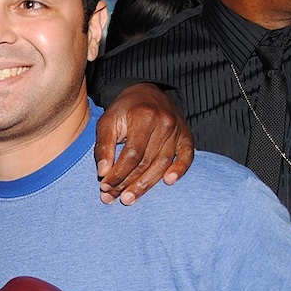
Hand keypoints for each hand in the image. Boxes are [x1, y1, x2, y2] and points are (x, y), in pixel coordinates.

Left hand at [95, 83, 193, 204]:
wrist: (148, 92)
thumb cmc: (125, 110)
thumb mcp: (108, 121)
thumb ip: (104, 145)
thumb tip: (103, 172)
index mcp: (144, 117)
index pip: (132, 154)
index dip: (118, 173)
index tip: (105, 186)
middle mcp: (164, 123)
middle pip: (147, 162)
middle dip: (128, 183)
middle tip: (113, 198)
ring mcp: (178, 130)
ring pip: (163, 164)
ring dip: (146, 184)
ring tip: (129, 198)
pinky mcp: (186, 136)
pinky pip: (187, 156)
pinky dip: (180, 170)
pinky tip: (169, 182)